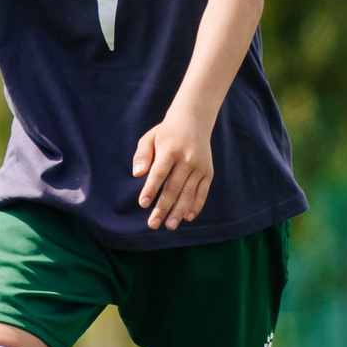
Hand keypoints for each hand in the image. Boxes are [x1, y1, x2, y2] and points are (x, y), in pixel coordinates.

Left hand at [132, 97, 218, 230]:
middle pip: (174, 187)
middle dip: (163, 208)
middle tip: (153, 224)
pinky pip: (203, 192)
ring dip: (178, 211)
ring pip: (188, 193)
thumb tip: (137, 175)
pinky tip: (187, 217)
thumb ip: (142, 155)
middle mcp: (187, 160)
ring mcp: (200, 167)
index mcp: (170, 150)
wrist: (194, 121)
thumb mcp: (149, 138)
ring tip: (169, 226)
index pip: (159, 173)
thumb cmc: (166, 133)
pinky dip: (196, 206)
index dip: (151, 189)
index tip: (143, 204)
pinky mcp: (208, 172)